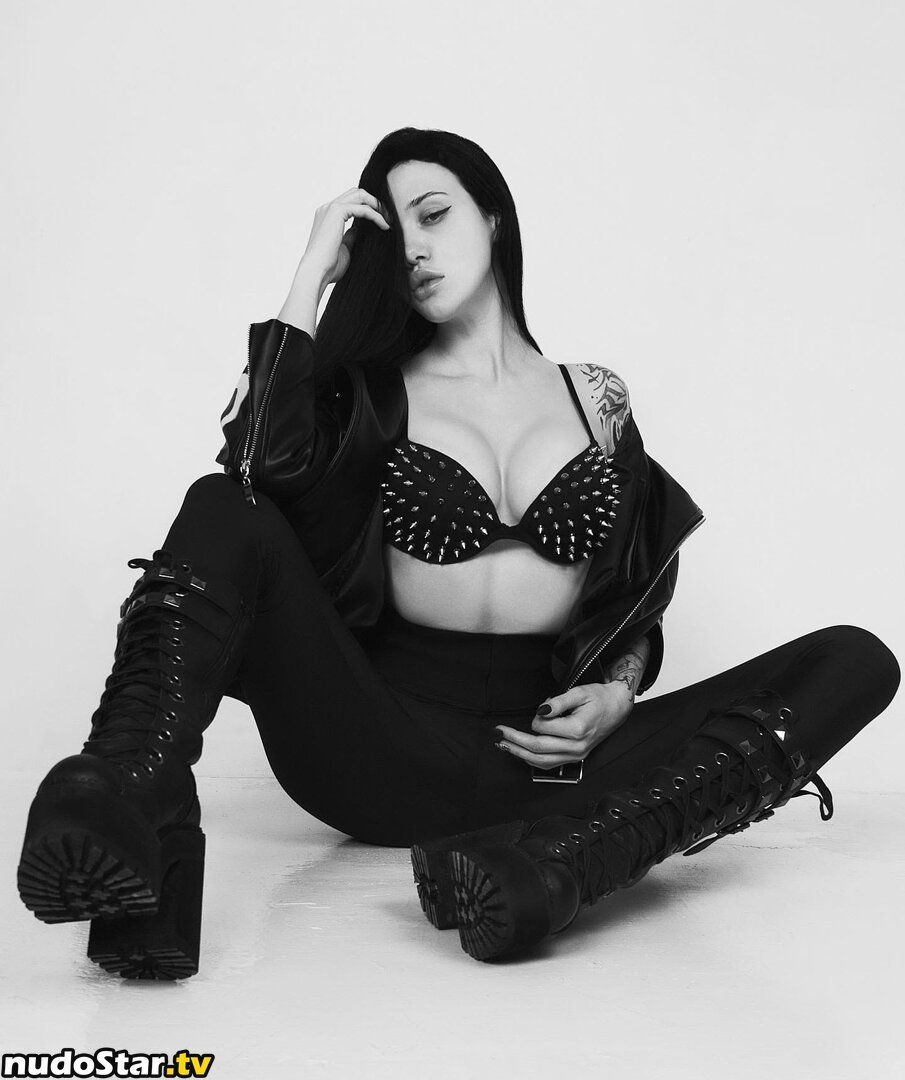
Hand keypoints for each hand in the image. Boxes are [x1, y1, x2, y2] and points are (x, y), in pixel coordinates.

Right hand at [298, 186, 391, 288]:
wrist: (317, 272)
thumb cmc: (329, 266)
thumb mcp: (345, 247)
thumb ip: (352, 235)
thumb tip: (361, 230)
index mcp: (326, 215)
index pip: (351, 201)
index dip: (368, 206)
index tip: (383, 219)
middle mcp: (327, 208)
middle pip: (356, 193)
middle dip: (375, 202)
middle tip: (389, 216)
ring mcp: (330, 208)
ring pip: (360, 195)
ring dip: (377, 205)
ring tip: (389, 219)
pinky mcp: (337, 212)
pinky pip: (363, 208)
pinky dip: (376, 215)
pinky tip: (385, 226)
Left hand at [494, 683, 633, 769]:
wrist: (616, 708)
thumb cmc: (599, 698)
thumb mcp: (579, 692)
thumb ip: (558, 702)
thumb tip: (541, 710)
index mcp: (578, 730)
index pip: (544, 729)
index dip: (535, 718)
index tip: (539, 709)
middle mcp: (577, 747)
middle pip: (538, 749)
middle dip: (514, 740)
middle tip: (498, 732)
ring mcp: (576, 756)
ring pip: (541, 761)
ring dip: (519, 753)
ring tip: (502, 744)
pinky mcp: (574, 759)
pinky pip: (548, 765)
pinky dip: (531, 760)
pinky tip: (519, 752)